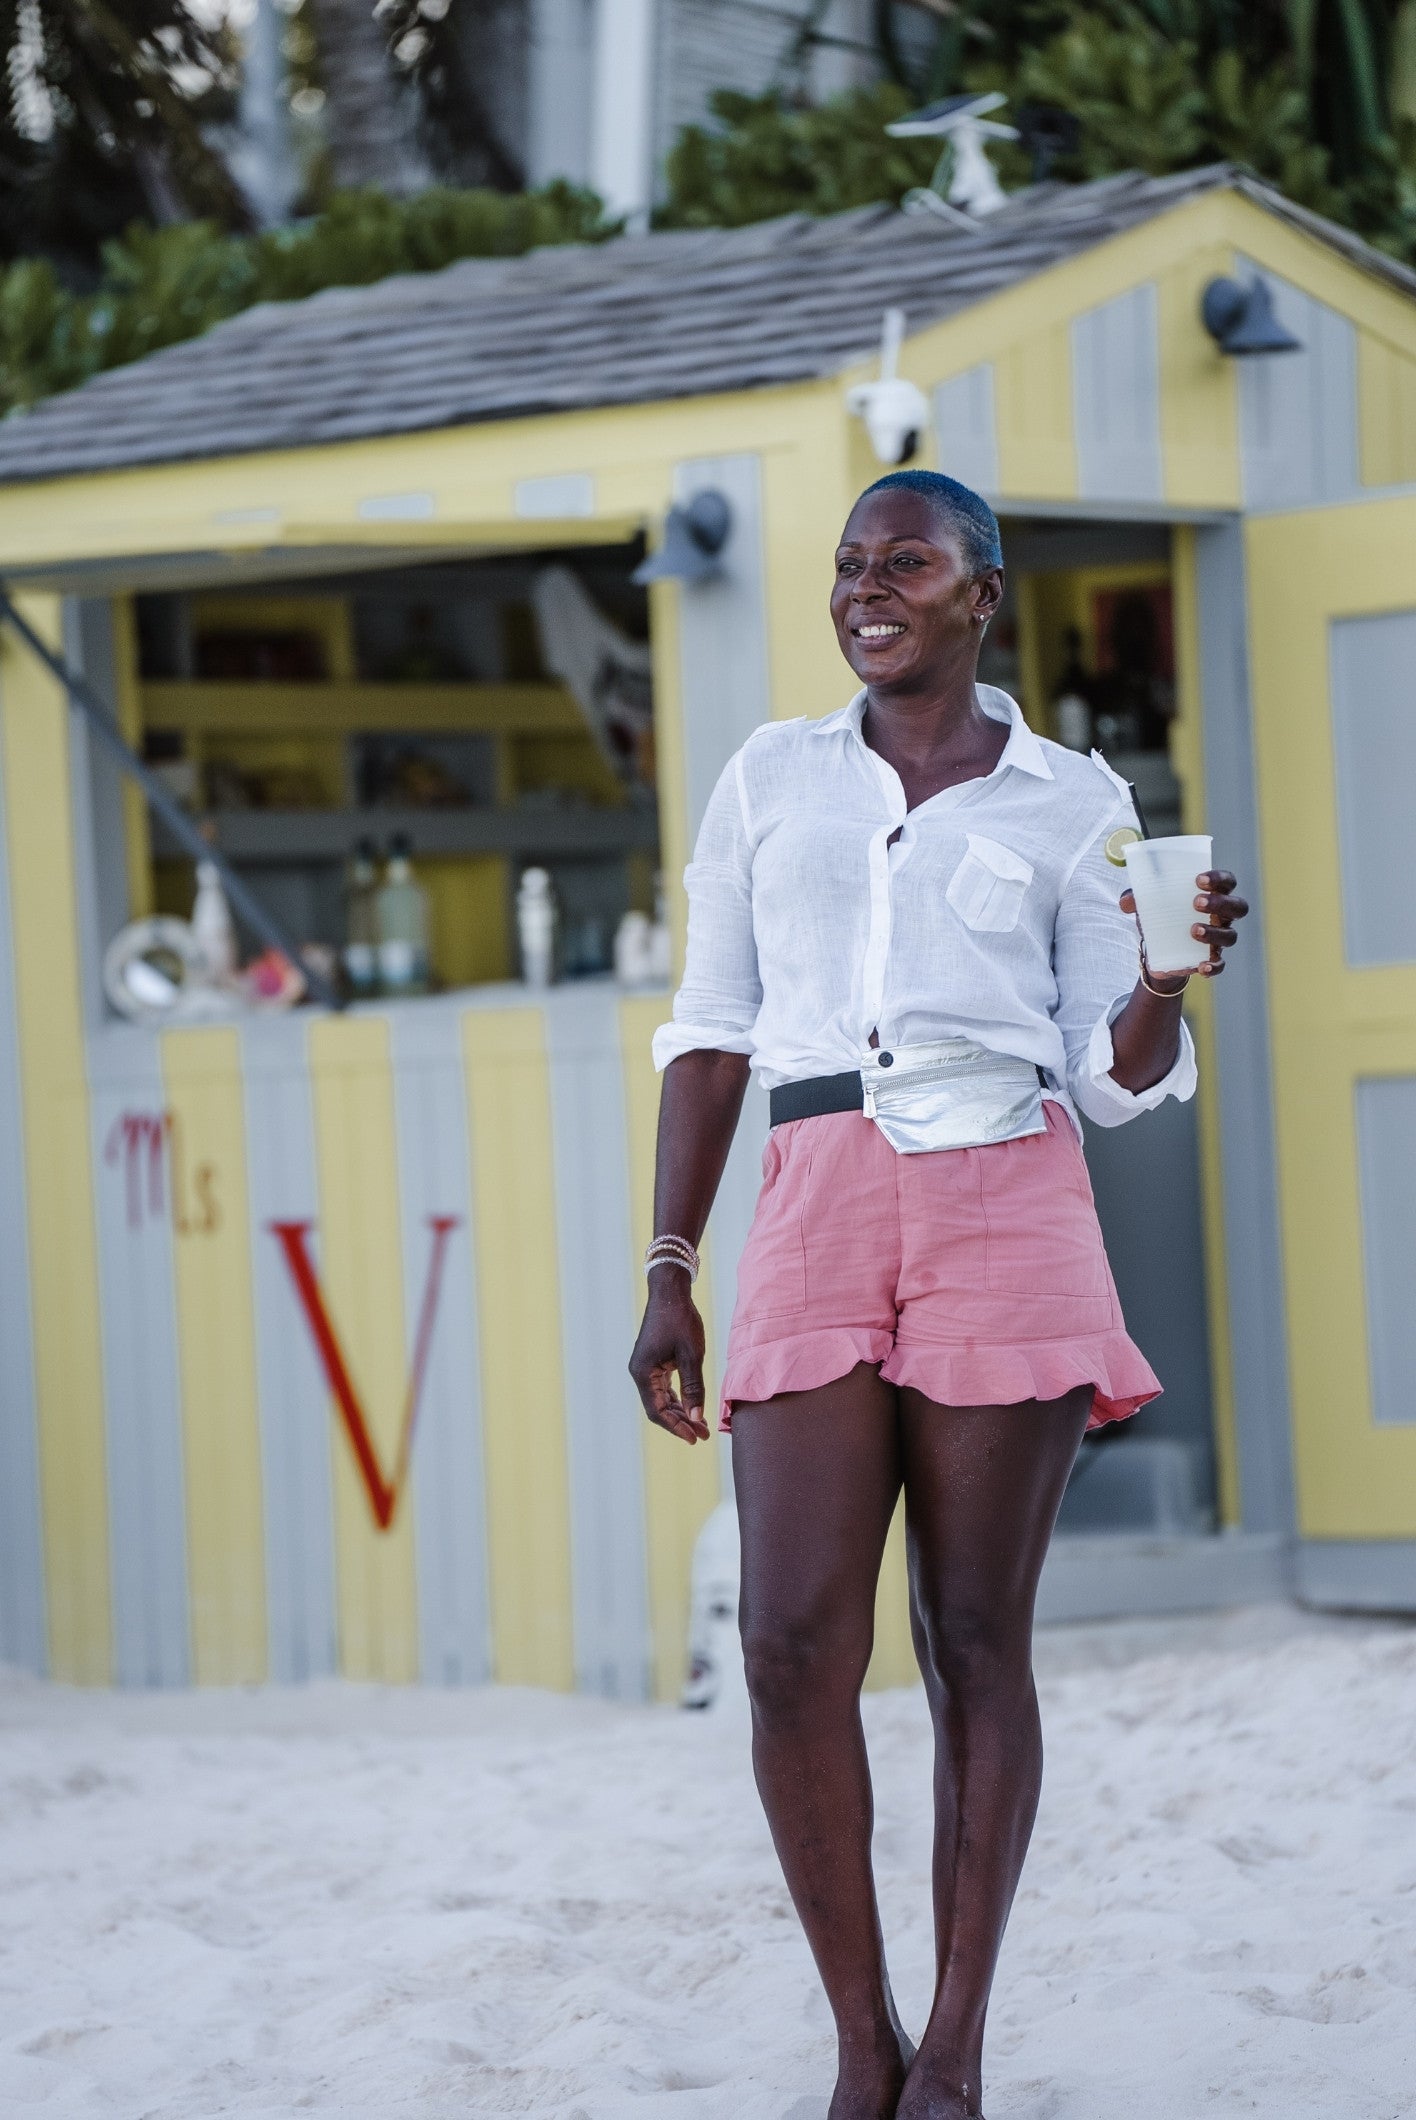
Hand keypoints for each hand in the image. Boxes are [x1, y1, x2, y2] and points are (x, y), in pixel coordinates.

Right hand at [629, 1272, 709, 1443]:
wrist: (671, 1292)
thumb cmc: (681, 1320)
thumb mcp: (692, 1356)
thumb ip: (693, 1388)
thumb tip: (697, 1418)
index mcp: (643, 1373)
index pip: (657, 1411)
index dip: (676, 1427)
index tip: (695, 1438)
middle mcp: (640, 1373)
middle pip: (659, 1408)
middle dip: (681, 1422)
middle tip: (704, 1434)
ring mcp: (646, 1368)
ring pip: (662, 1400)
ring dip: (681, 1413)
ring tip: (702, 1425)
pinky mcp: (654, 1362)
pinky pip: (664, 1388)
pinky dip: (678, 1399)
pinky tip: (693, 1407)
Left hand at [1120, 869, 1248, 981]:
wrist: (1159, 950)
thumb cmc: (1162, 915)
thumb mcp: (1149, 905)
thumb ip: (1137, 898)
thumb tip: (1126, 901)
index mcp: (1213, 894)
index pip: (1228, 882)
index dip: (1219, 878)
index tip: (1199, 879)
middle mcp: (1223, 916)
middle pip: (1237, 907)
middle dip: (1219, 903)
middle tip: (1196, 902)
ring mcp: (1220, 939)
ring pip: (1230, 936)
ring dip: (1214, 932)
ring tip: (1193, 930)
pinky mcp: (1212, 960)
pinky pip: (1220, 964)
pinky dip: (1213, 966)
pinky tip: (1201, 965)